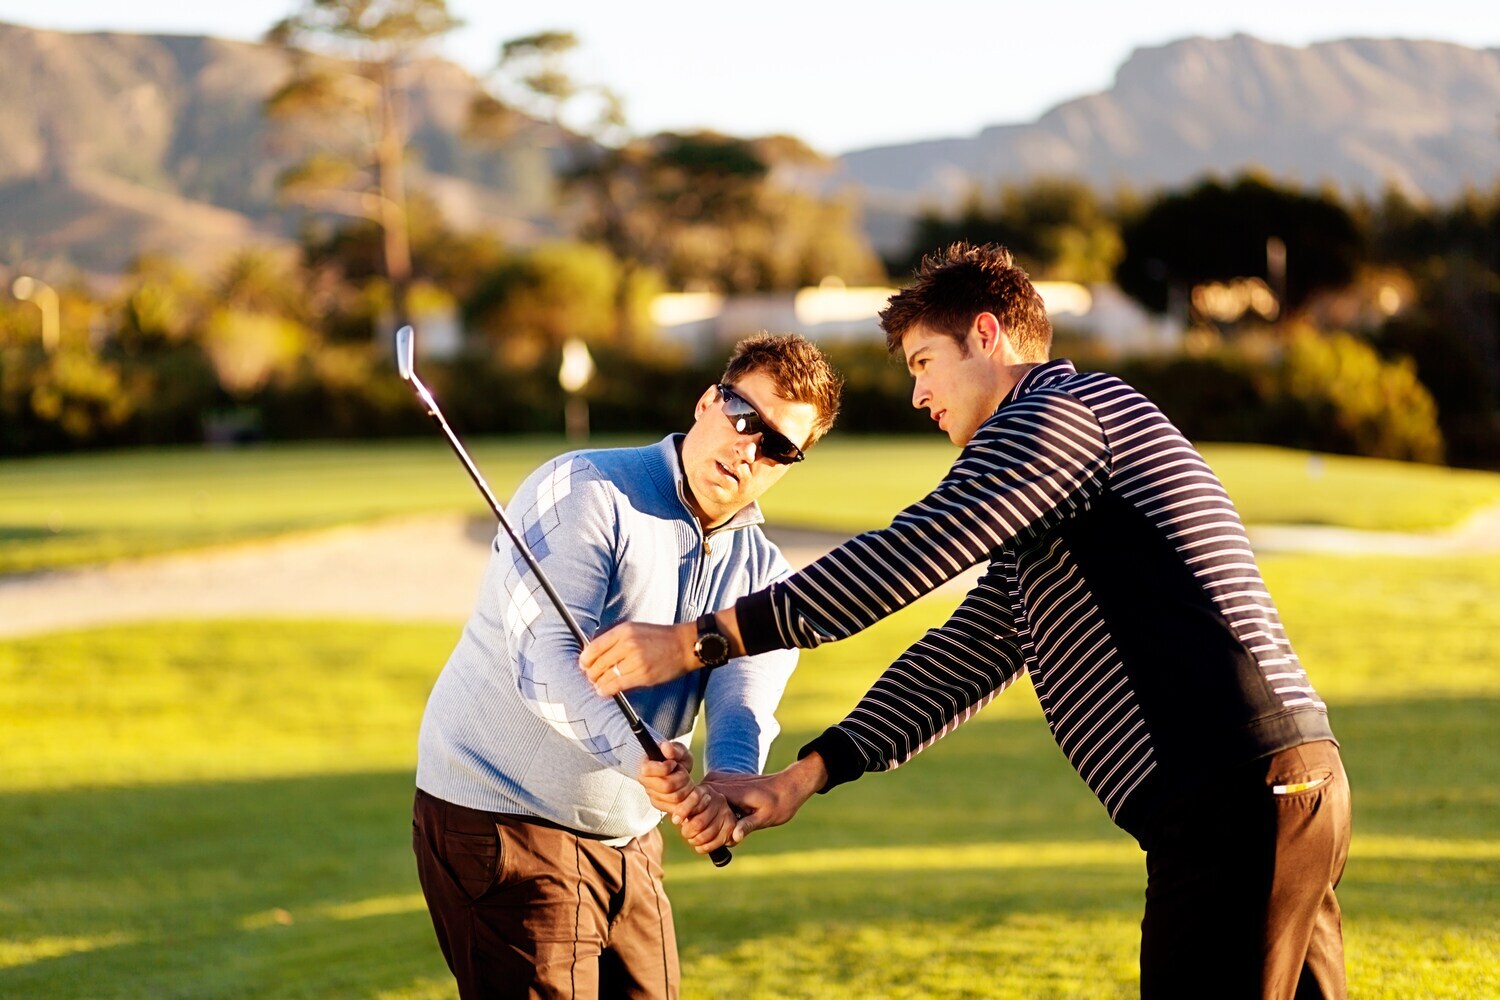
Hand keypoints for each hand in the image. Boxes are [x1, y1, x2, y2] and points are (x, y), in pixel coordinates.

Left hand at [582, 622, 697, 695]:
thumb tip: (595, 654)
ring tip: (598, 685)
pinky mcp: (643, 675)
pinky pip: (618, 685)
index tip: (583, 665)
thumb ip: (616, 640)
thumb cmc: (660, 638)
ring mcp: (635, 660)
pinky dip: (608, 690)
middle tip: (591, 677)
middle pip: (598, 664)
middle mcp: (627, 644)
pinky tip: (605, 691)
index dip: (585, 659)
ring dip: (598, 683)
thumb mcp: (635, 629)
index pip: (594, 647)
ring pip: (606, 676)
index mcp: (624, 631)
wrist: (684, 645)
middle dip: (591, 674)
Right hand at [638, 741, 695, 814]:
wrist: (679, 771)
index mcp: (646, 767)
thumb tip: (665, 746)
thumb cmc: (676, 759)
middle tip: (684, 771)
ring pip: (675, 798)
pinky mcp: (664, 807)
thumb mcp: (678, 750)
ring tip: (688, 780)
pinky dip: (691, 800)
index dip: (664, 767)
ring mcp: (654, 797)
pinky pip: (680, 809)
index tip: (673, 763)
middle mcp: (647, 784)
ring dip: (688, 788)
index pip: (648, 770)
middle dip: (681, 778)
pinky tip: (694, 791)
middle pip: (666, 786)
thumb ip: (673, 749)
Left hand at [673, 784, 737, 855]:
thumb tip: (675, 818)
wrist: (718, 810)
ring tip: (692, 839)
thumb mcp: (687, 800)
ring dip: (695, 841)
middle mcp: (718, 800)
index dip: (682, 811)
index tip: (675, 820)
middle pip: (698, 823)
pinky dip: (703, 847)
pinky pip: (714, 842)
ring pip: (705, 835)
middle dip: (688, 832)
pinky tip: (699, 846)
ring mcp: (726, 814)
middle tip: (685, 832)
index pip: (693, 798)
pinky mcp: (731, 827)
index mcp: (705, 791)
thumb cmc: (696, 807)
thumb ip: (679, 806)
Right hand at [705, 754, 827, 843]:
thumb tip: (734, 837)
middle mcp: (719, 781)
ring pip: (698, 803)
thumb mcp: (765, 817)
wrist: (788, 786)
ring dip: (705, 820)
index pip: (697, 803)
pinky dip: (711, 814)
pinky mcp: (721, 784)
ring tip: (723, 832)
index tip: (704, 834)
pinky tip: (726, 824)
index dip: (696, 821)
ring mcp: (718, 781)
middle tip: (717, 837)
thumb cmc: (779, 802)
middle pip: (694, 804)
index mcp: (728, 789)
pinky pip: (706, 800)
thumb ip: (748, 826)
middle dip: (700, 823)